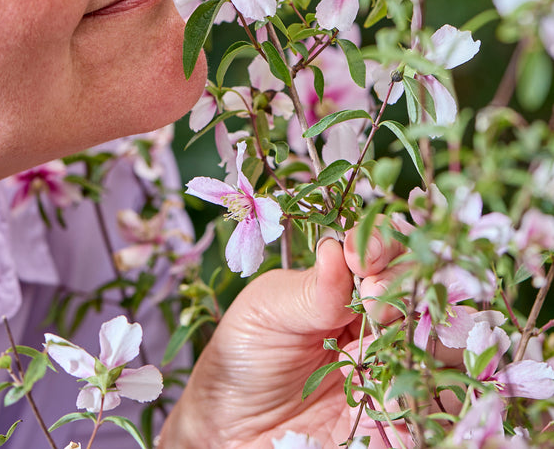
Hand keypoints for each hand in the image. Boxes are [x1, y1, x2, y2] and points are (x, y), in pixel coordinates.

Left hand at [158, 228, 408, 448]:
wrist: (230, 427)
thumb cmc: (244, 355)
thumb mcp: (266, 311)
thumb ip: (309, 288)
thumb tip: (339, 249)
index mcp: (351, 287)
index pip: (388, 252)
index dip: (383, 245)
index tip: (360, 255)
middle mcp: (381, 325)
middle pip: (426, 293)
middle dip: (404, 287)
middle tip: (372, 297)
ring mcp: (392, 372)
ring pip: (443, 348)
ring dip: (420, 339)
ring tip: (373, 349)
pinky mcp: (395, 423)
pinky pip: (433, 409)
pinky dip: (417, 396)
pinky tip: (383, 393)